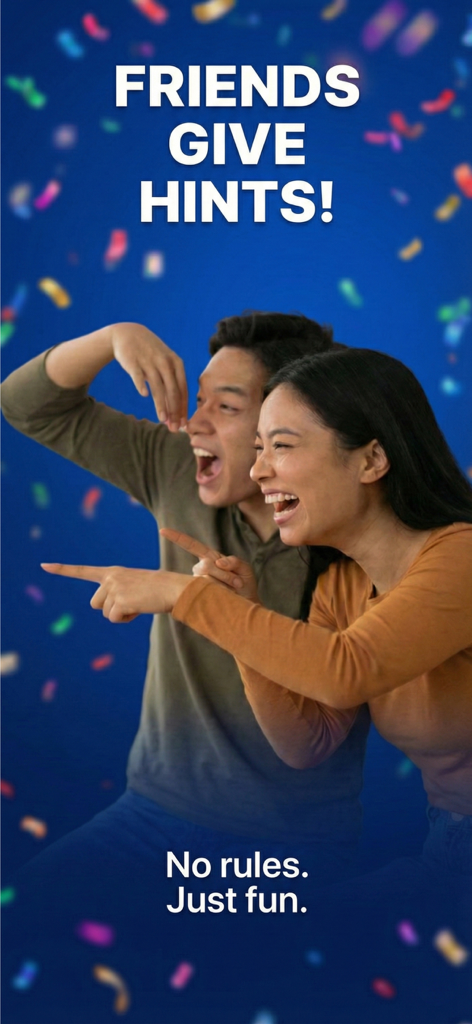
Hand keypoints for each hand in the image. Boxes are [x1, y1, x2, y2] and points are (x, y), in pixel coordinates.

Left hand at [40, 563, 190, 621]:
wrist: (172, 588)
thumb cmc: (156, 589)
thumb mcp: (133, 587)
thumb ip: (116, 594)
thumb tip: (109, 611)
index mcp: (112, 572)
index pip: (82, 571)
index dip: (62, 569)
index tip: (44, 565)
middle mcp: (110, 578)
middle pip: (95, 604)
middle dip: (110, 608)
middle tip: (131, 601)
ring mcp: (114, 588)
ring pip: (105, 613)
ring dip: (120, 614)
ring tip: (138, 603)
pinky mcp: (119, 600)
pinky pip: (115, 618)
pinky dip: (127, 619)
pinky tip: (139, 609)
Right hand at [110, 323, 187, 430]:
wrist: (128, 334)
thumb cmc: (150, 354)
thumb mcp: (166, 364)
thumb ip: (172, 385)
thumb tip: (177, 412)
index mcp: (176, 364)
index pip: (183, 390)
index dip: (183, 409)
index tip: (183, 425)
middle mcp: (165, 363)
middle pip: (173, 391)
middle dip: (174, 411)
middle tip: (174, 428)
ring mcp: (149, 361)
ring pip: (158, 387)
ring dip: (161, 405)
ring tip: (162, 420)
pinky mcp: (133, 361)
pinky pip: (138, 375)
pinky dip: (141, 384)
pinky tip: (144, 395)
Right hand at [160, 528, 259, 601]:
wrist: (246, 606)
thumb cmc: (244, 586)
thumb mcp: (245, 570)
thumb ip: (234, 562)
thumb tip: (218, 562)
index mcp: (210, 558)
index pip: (192, 545)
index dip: (178, 538)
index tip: (163, 531)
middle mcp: (201, 569)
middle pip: (205, 565)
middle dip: (225, 575)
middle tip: (238, 583)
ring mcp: (198, 583)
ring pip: (206, 580)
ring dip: (225, 584)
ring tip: (234, 590)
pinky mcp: (199, 596)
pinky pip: (207, 591)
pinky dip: (222, 592)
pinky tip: (228, 596)